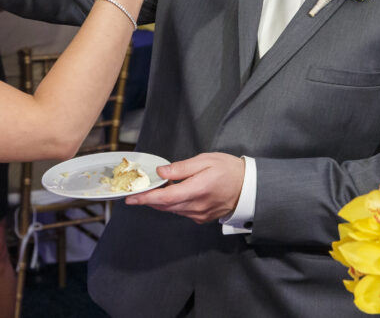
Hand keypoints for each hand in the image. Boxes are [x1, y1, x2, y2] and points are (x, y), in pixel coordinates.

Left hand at [126, 152, 244, 223]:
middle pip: (164, 205)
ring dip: (160, 200)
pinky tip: (171, 193)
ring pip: (171, 209)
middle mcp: (196, 206)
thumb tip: (161, 172)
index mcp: (196, 190)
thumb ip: (181, 168)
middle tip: (136, 190)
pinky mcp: (201, 217)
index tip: (130, 198)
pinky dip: (172, 204)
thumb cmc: (229, 170)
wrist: (249, 187)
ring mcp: (199, 214)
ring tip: (154, 188)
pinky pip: (181, 212)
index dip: (145, 198)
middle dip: (148, 199)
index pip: (164, 197)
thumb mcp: (205, 161)